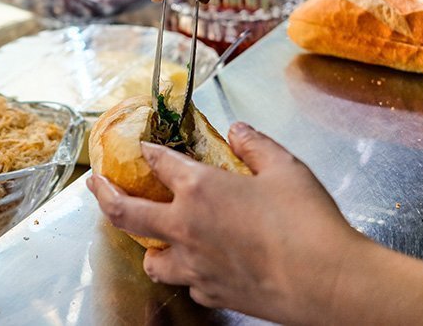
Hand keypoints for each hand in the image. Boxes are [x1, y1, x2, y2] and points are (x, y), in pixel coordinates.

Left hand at [87, 122, 364, 322]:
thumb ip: (256, 146)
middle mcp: (185, 227)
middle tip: (95, 185)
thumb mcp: (286, 168)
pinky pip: (186, 282)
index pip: (159, 162)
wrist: (327, 282)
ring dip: (147, 245)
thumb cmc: (308, 223)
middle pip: (124, 213)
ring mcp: (194, 265)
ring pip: (151, 259)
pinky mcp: (211, 292)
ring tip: (152, 236)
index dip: (149, 150)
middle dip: (103, 195)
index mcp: (199, 189)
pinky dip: (187, 271)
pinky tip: (200, 265)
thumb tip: (239, 130)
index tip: (143, 146)